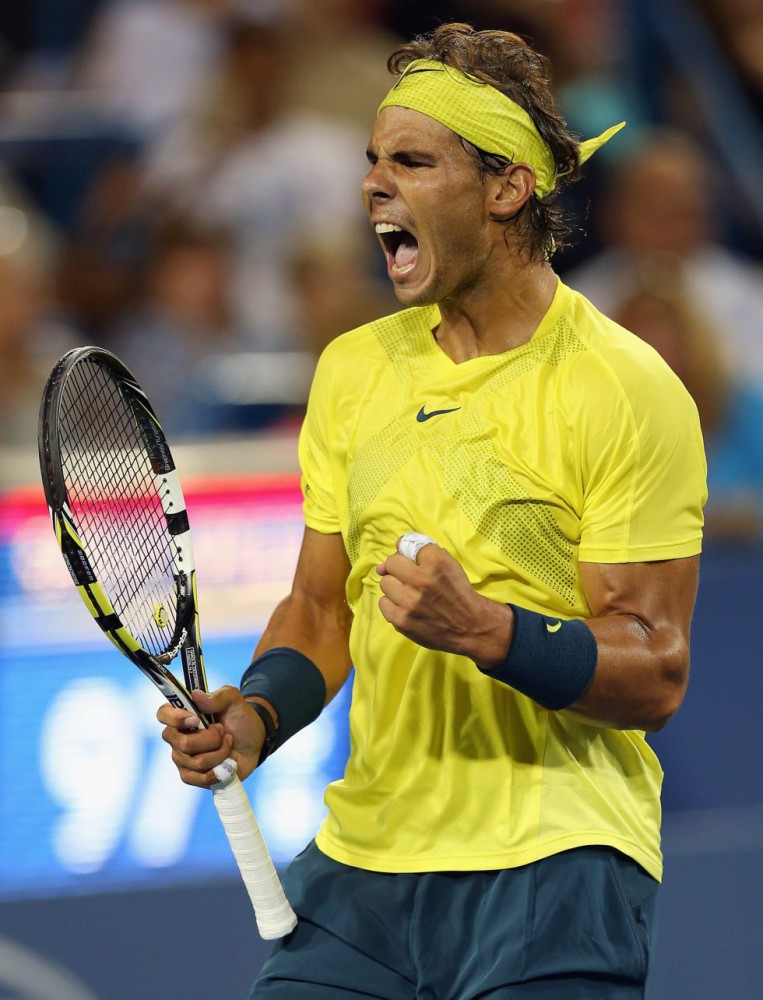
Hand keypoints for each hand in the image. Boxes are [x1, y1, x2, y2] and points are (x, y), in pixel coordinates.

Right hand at [157, 685, 265, 787]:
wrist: (253, 742)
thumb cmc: (240, 718)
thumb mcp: (235, 700)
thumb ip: (218, 696)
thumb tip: (196, 695)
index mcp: (182, 713)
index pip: (163, 714)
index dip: (175, 719)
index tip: (196, 720)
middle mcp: (177, 736)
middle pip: (183, 744)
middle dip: (212, 739)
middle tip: (223, 731)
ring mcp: (182, 757)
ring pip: (196, 762)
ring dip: (220, 753)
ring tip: (228, 744)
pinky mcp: (191, 775)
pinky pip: (199, 778)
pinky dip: (218, 771)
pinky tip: (225, 762)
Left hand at [376, 537, 510, 665]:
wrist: (471, 626)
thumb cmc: (458, 592)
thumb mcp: (449, 564)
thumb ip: (423, 552)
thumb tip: (389, 556)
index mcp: (436, 562)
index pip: (405, 544)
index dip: (408, 553)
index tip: (412, 561)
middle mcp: (421, 579)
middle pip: (391, 563)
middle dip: (400, 569)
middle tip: (411, 580)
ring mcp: (409, 602)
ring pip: (385, 583)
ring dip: (395, 587)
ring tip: (409, 595)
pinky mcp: (402, 620)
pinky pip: (383, 603)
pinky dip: (392, 604)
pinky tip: (405, 607)